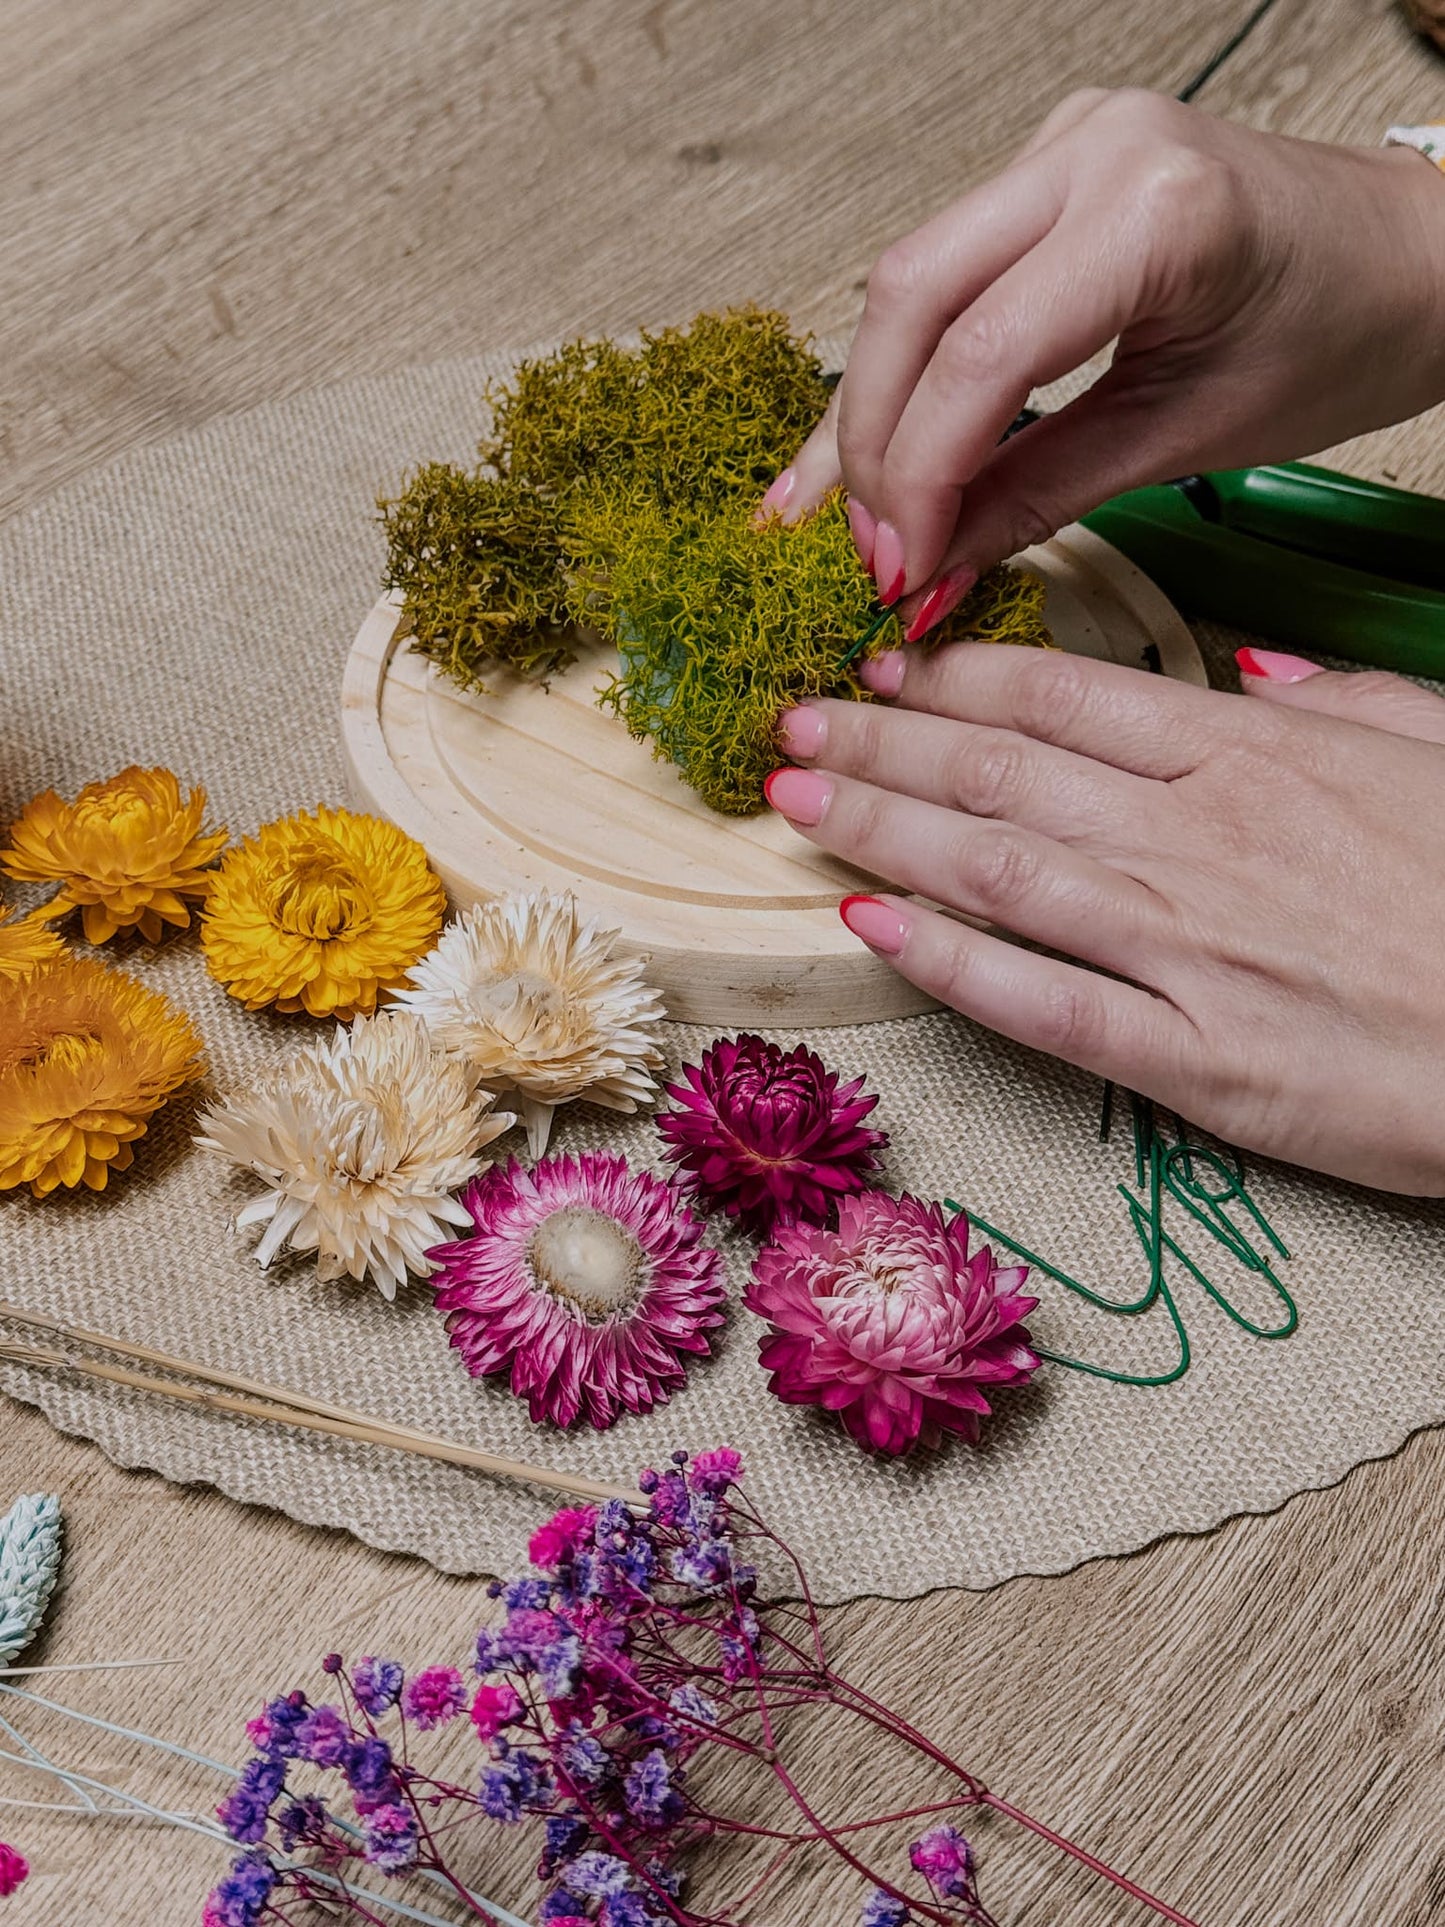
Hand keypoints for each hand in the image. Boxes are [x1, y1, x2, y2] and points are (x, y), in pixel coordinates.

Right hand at [760, 89, 1444, 632]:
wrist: (1414, 258)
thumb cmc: (1343, 332)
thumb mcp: (1191, 437)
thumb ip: (1042, 496)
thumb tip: (930, 568)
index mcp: (1157, 209)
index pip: (980, 354)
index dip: (919, 478)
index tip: (902, 572)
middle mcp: (1094, 149)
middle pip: (909, 299)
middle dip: (873, 444)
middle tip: (867, 553)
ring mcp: (1062, 146)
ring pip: (906, 283)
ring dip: (872, 411)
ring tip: (849, 518)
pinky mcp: (1046, 170)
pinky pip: (940, 273)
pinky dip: (904, 370)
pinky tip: (875, 445)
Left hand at [765, 647, 1444, 1195]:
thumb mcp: (1433, 750)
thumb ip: (1332, 700)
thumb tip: (1250, 667)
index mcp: (1253, 755)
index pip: (1063, 694)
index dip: (952, 674)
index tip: (879, 660)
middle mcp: (1198, 838)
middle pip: (1000, 769)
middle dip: (880, 739)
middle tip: (792, 720)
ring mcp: (1189, 949)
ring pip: (994, 868)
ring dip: (878, 827)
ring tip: (793, 800)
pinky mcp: (1197, 1060)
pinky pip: (1041, 1001)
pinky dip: (945, 963)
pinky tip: (868, 925)